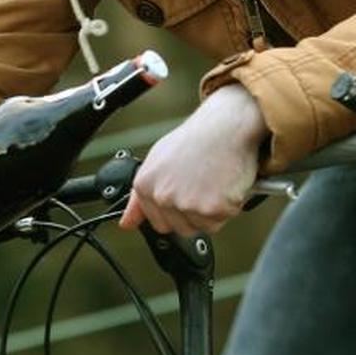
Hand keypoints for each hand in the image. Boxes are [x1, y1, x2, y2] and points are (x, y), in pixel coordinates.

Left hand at [119, 84, 267, 235]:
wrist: (226, 125)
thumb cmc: (197, 139)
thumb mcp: (158, 160)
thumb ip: (139, 197)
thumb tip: (126, 223)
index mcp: (145, 185)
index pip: (159, 224)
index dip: (177, 212)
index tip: (187, 195)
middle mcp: (163, 196)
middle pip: (182, 229)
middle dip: (196, 213)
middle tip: (203, 185)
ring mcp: (187, 204)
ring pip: (204, 227)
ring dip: (213, 210)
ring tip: (213, 182)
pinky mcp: (212, 208)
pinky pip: (222, 220)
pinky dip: (229, 205)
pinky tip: (224, 183)